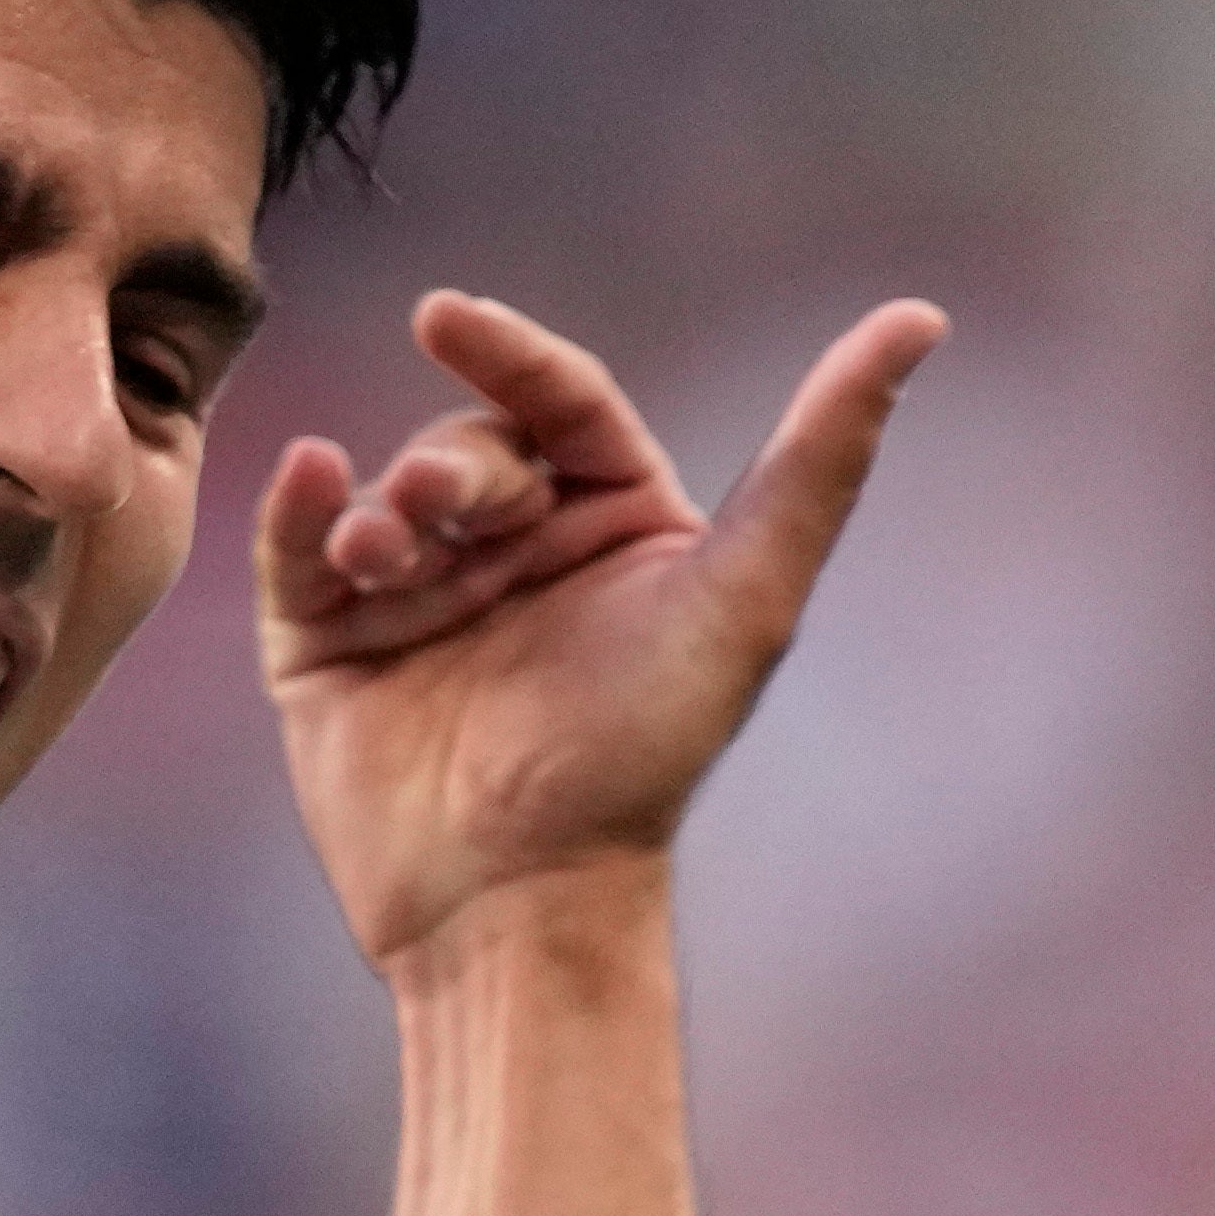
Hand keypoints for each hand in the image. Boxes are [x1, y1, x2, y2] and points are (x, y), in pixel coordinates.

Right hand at [260, 288, 943, 980]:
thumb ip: (822, 458)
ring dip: (380, 506)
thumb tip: (920, 318)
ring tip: (383, 554)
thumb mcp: (744, 598)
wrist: (520, 899)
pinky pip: (294, 552)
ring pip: (382, 496)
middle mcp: (517, 553)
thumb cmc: (640, 759)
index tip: (444, 315)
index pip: (559, 403)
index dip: (506, 351)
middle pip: (468, 448)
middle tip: (435, 511)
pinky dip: (296, 512)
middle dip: (449, 466)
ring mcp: (417, 598)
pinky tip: (308, 483)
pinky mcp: (328, 649)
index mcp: (613, 527)